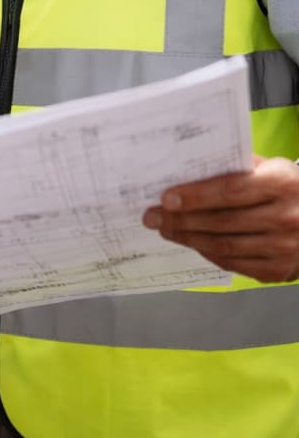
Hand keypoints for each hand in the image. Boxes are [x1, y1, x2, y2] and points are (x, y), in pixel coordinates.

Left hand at [142, 155, 298, 281]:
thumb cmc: (290, 189)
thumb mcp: (273, 168)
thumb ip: (238, 168)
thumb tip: (189, 170)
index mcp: (282, 183)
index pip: (230, 191)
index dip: (196, 196)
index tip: (166, 198)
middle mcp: (286, 217)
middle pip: (222, 222)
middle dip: (181, 220)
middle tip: (153, 216)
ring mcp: (284, 248)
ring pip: (224, 246)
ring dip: (188, 238)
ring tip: (166, 229)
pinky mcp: (278, 270)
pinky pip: (233, 264)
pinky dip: (208, 253)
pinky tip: (192, 243)